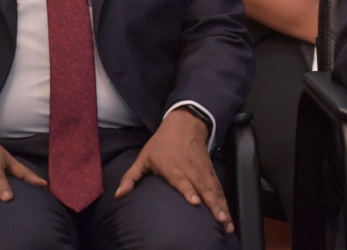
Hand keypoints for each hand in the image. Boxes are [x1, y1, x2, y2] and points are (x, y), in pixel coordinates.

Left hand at [114, 108, 233, 232]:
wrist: (185, 123)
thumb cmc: (162, 143)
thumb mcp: (144, 157)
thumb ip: (131, 176)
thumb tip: (119, 195)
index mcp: (172, 166)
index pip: (181, 179)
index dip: (189, 190)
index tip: (196, 202)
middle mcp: (190, 168)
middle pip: (203, 187)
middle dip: (212, 204)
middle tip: (220, 219)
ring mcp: (202, 170)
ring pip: (214, 189)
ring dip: (221, 205)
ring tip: (227, 222)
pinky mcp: (210, 171)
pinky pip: (218, 187)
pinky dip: (224, 200)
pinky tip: (227, 214)